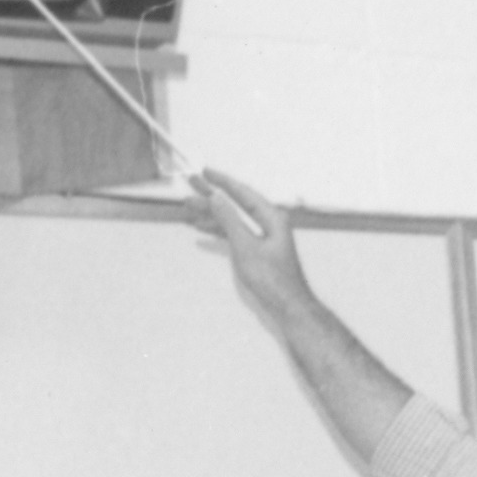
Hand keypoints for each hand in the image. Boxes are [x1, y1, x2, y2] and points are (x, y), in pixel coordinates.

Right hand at [187, 167, 311, 303]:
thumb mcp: (245, 246)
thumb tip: (216, 197)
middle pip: (237, 203)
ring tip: (188, 206)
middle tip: (191, 183)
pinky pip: (235, 233)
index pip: (244, 193)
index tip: (205, 172)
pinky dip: (218, 230)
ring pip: (233, 219)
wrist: (288, 305)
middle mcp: (270, 224)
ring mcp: (264, 238)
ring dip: (211, 213)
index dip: (223, 181)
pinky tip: (201, 227)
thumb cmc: (272, 278)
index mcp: (273, 218)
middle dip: (212, 194)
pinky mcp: (258, 251)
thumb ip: (229, 220)